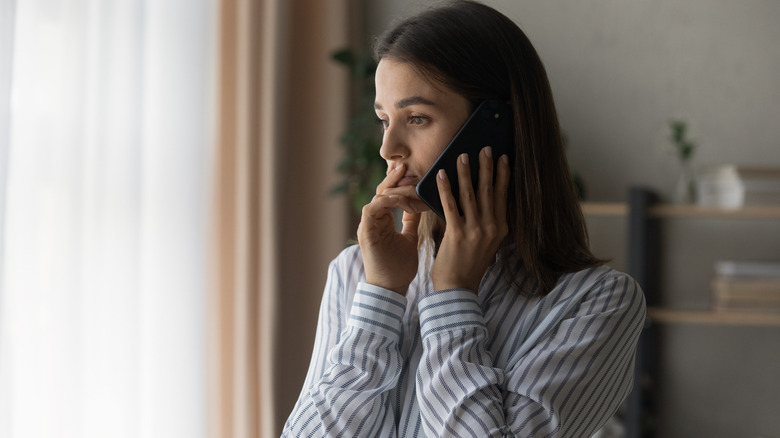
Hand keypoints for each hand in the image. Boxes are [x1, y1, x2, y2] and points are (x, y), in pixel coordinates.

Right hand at [357, 164, 424, 294]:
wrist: (391, 289)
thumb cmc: (400, 267)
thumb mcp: (410, 238)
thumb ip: (411, 221)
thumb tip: (419, 205)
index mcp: (383, 220)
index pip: (390, 194)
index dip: (400, 182)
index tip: (414, 171)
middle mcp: (373, 220)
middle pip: (381, 191)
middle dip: (394, 178)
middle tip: (406, 164)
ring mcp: (368, 226)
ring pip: (377, 197)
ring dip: (392, 188)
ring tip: (406, 180)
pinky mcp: (365, 233)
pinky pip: (371, 209)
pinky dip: (384, 202)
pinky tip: (398, 198)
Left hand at [432, 147, 509, 291]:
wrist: (458, 288)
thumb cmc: (469, 265)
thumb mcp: (487, 244)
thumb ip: (488, 224)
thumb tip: (484, 202)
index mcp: (500, 229)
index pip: (503, 196)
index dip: (503, 175)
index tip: (504, 158)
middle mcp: (491, 228)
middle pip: (489, 191)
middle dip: (487, 167)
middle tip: (485, 148)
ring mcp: (475, 230)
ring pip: (470, 194)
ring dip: (466, 172)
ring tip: (462, 156)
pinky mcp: (457, 233)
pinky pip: (450, 205)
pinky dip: (445, 188)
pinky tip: (441, 174)